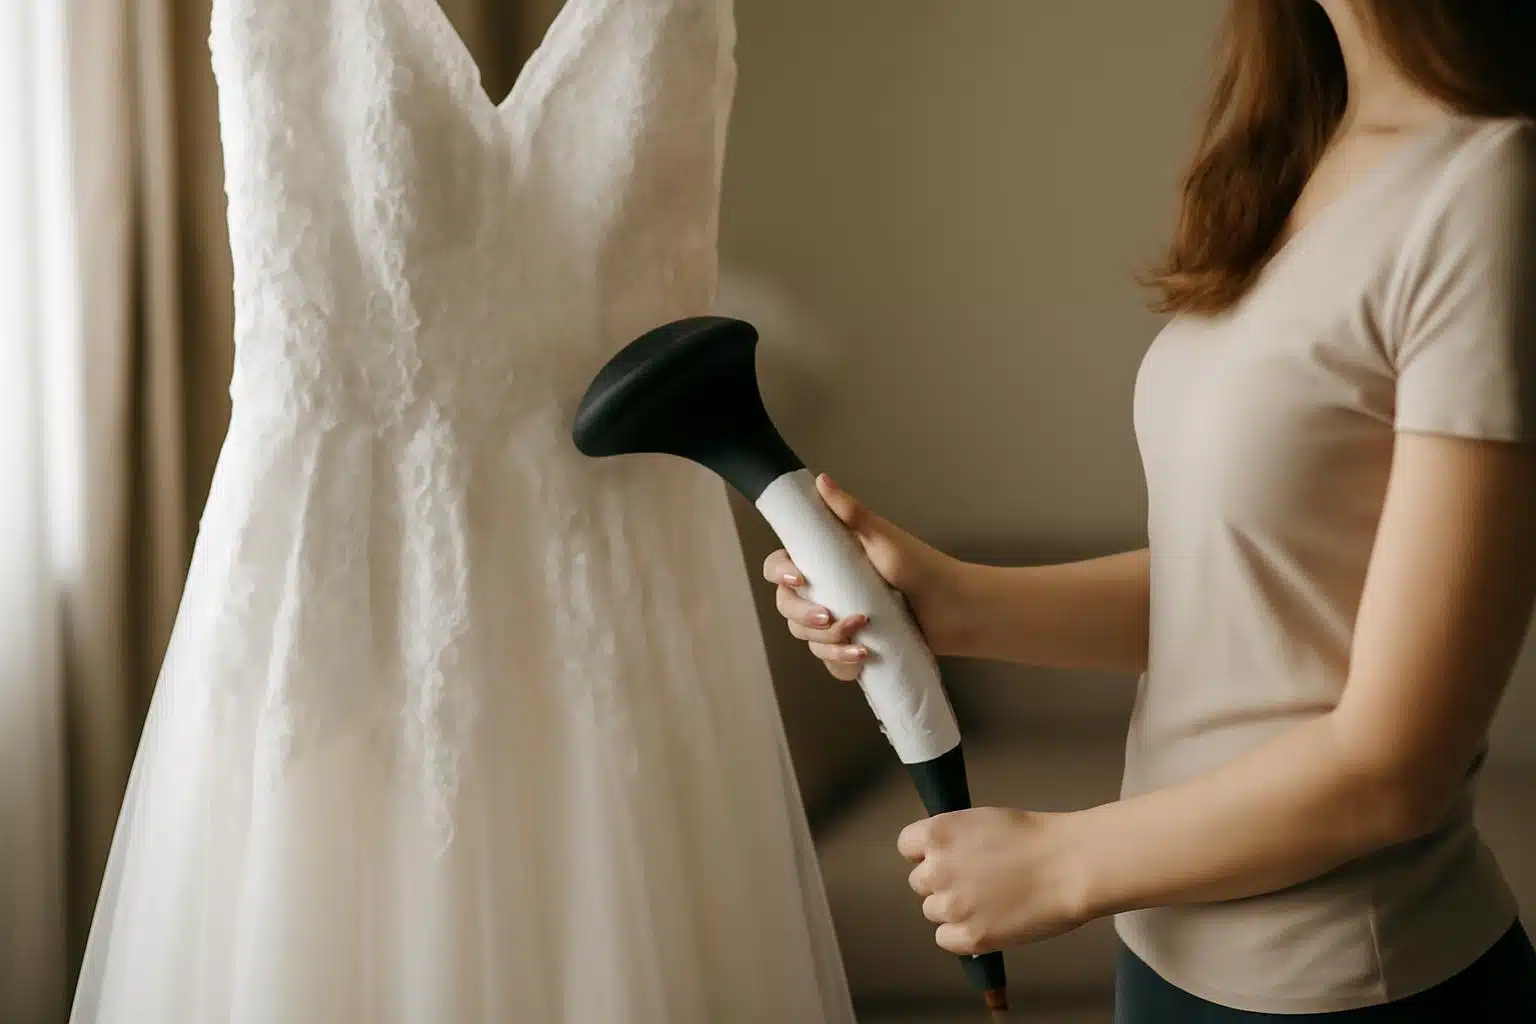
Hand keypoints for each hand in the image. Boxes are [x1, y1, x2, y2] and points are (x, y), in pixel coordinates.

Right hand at [761, 473, 966, 680]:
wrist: (956, 609)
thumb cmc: (923, 568)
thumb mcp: (884, 538)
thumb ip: (851, 512)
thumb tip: (821, 480)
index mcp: (827, 562)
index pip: (781, 568)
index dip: (780, 574)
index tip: (798, 579)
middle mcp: (827, 591)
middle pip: (788, 608)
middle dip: (804, 617)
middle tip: (832, 617)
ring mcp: (839, 621)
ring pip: (808, 639)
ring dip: (829, 643)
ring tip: (861, 641)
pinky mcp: (853, 647)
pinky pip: (829, 661)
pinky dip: (840, 662)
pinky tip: (861, 659)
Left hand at [898, 807, 1090, 954]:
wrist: (1070, 866)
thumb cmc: (1034, 838)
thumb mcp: (981, 821)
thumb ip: (952, 839)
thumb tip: (937, 856)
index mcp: (938, 833)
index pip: (906, 847)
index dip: (925, 854)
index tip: (945, 858)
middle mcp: (936, 869)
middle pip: (919, 882)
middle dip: (942, 882)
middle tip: (977, 881)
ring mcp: (951, 905)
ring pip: (933, 911)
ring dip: (953, 909)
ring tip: (989, 901)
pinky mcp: (969, 937)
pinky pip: (946, 939)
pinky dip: (962, 935)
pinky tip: (988, 922)